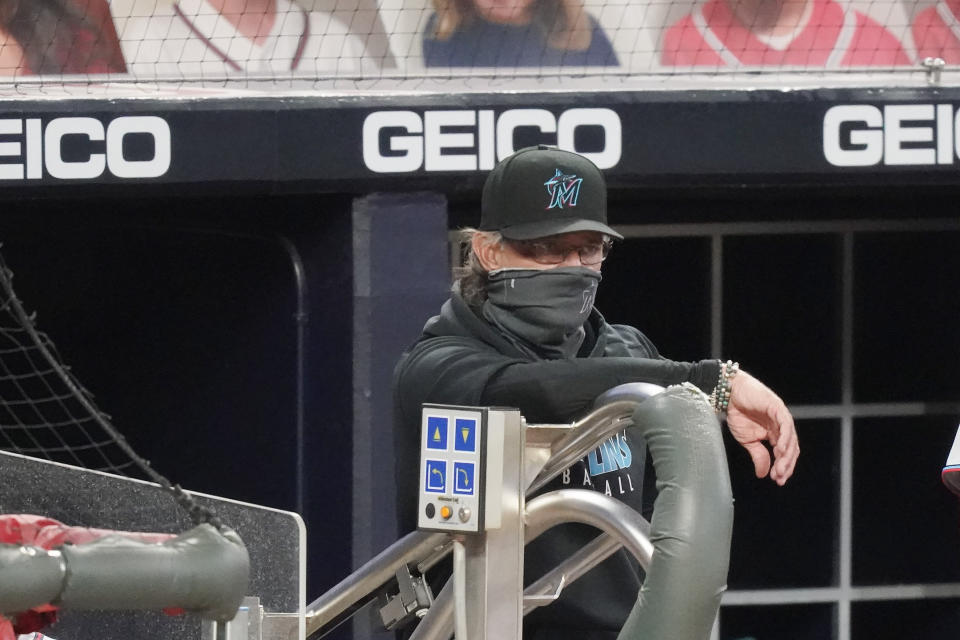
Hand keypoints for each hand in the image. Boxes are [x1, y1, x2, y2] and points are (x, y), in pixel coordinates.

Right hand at [724, 370, 798, 485]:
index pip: (784, 453)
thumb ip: (758, 455)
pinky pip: (786, 425)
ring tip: (780, 468)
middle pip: (791, 448)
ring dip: (786, 455)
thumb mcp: (747, 440)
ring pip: (790, 439)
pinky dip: (785, 438)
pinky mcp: (778, 408)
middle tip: (779, 478)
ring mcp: (781, 417)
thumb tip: (763, 474)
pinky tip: (780, 450)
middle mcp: (781, 426)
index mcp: (775, 434)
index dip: (782, 467)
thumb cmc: (737, 413)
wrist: (728, 394)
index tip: (777, 480)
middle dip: (786, 465)